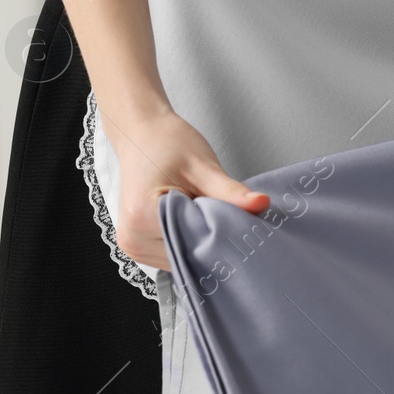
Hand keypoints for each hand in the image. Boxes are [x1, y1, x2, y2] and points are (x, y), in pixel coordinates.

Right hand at [100, 107, 269, 272]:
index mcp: (142, 216)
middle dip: (215, 242)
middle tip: (237, 223)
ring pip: (183, 259)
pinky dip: (192, 243)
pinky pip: (175, 253)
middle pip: (189, 255)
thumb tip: (260, 204)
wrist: (142, 135)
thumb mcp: (203, 165)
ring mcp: (134, 245)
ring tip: (214, 219)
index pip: (194, 243)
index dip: (223, 238)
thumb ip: (230, 191)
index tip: (246, 228)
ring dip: (203, 245)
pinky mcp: (140, 245)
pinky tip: (202, 225)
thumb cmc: (165, 143)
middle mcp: (133, 238)